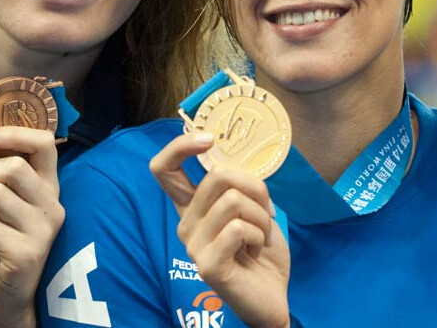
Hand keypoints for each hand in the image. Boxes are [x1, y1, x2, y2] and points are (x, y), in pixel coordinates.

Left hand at [0, 127, 64, 327]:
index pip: (45, 143)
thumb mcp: (6, 205)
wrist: (10, 297)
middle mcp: (53, 206)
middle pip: (14, 166)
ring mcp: (42, 231)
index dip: (13, 132)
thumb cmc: (2, 244)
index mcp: (50, 188)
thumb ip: (3, 177)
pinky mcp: (25, 254)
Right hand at [150, 132, 290, 327]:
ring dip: (262, 216)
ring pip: (234, 201)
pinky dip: (259, 235)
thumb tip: (233, 158)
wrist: (271, 297)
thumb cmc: (260, 251)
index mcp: (192, 207)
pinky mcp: (207, 264)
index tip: (209, 140)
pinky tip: (255, 251)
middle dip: (256, 187)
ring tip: (261, 237)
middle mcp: (185, 223)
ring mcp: (193, 245)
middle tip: (267, 211)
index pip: (164, 168)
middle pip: (218, 176)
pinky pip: (238, 228)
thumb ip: (238, 186)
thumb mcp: (252, 209)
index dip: (180, 146)